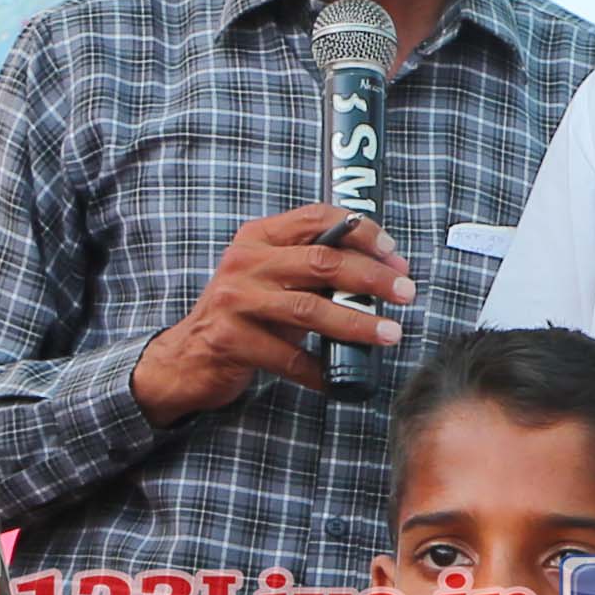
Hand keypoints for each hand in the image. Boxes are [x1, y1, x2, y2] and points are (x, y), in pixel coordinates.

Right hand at [130, 205, 412, 424]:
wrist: (187, 356)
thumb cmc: (245, 314)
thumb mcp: (272, 278)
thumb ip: (312, 268)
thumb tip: (383, 272)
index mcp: (258, 237)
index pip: (315, 217)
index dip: (361, 231)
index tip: (394, 254)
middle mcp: (245, 262)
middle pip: (321, 261)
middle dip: (371, 276)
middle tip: (406, 292)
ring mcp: (235, 300)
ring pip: (310, 309)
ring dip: (357, 323)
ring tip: (391, 334)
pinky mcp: (231, 339)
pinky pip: (288, 357)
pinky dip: (319, 369)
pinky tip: (338, 378)